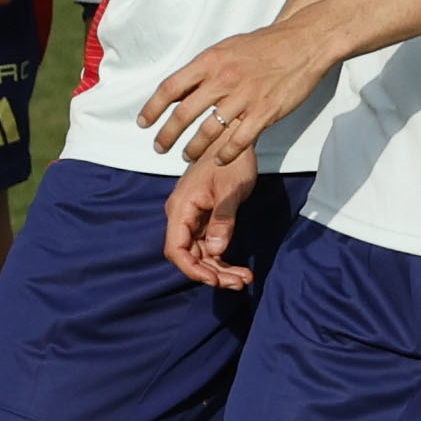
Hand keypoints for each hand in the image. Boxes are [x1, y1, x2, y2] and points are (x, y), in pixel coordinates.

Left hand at [139, 17, 333, 165]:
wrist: (303, 42)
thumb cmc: (264, 45)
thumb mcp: (227, 48)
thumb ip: (204, 69)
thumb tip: (181, 89)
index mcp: (210, 61)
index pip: (171, 87)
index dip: (153, 108)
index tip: (144, 123)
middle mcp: (223, 79)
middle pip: (184, 113)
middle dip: (167, 135)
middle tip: (159, 148)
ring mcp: (244, 97)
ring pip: (208, 131)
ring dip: (193, 148)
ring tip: (186, 156)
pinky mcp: (264, 112)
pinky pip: (238, 140)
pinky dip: (225, 153)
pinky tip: (218, 160)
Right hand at [164, 149, 261, 288]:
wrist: (235, 137)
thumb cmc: (232, 159)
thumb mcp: (231, 190)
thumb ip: (222, 220)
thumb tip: (216, 251)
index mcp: (181, 207)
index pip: (176, 249)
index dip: (192, 269)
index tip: (214, 280)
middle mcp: (182, 215)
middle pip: (190, 256)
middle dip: (212, 274)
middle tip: (239, 282)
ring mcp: (193, 218)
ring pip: (201, 254)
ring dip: (220, 270)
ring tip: (244, 279)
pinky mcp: (204, 219)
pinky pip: (209, 246)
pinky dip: (223, 259)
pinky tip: (241, 270)